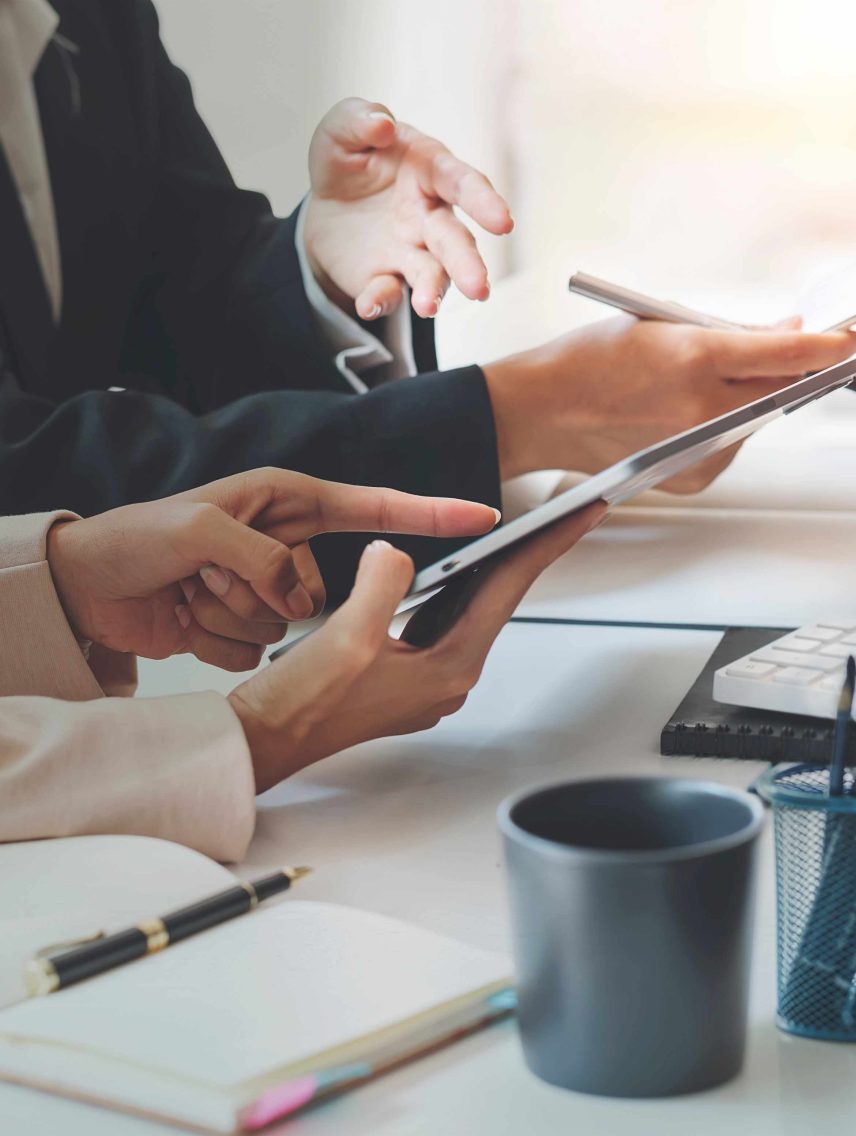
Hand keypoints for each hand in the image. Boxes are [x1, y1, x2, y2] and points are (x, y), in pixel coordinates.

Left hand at [45, 469, 497, 670]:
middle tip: (209, 579)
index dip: (428, 514)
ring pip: (293, 622)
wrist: (80, 588)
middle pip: (326, 584)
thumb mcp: (201, 531)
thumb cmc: (131, 540)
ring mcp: (264, 590)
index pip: (373, 508)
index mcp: (283, 502)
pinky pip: (262, 647)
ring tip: (188, 596)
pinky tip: (185, 620)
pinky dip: (219, 642)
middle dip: (268, 593)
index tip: (479, 516)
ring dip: (233, 617)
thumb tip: (298, 597)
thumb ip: (265, 560)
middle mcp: (280, 544)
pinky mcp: (245, 626)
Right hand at [225, 504, 603, 789]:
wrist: (262, 742)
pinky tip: (445, 570)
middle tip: (560, 513)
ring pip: (466, 609)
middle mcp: (448, 676)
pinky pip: (435, 621)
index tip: (581, 513)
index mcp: (451, 667)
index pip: (509, 589)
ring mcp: (426, 679)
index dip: (545, 544)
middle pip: (497, 597)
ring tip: (516, 530)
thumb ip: (383, 582)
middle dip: (526, 553)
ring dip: (486, 570)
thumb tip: (398, 552)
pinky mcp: (402, 675)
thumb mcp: (347, 636)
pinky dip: (446, 590)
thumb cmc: (301, 706)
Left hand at [302, 98, 514, 320]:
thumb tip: (382, 124)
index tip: (502, 222)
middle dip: (468, 263)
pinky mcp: (388, 276)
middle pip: (456, 240)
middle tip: (478, 287)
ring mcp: (414, 250)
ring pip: (434, 272)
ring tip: (429, 307)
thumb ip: (358, 120)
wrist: (326, 205)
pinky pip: (389, 290)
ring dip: (435, 290)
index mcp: (431, 171)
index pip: (463, 183)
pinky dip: (381, 299)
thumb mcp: (342, 131)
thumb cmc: (350, 160)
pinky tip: (370, 304)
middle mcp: (432, 215)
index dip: (485, 201)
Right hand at [481, 316, 855, 487]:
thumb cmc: (591, 359)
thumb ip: (732, 330)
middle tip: (811, 352)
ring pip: (760, 417)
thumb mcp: (662, 323)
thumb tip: (789, 332)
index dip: (832, 345)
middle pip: (784, 390)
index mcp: (695, 358)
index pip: (789, 355)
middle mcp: (703, 409)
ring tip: (709, 378)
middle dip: (800, 370)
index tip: (855, 336)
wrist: (541, 411)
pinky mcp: (695, 475)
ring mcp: (700, 449)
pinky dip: (728, 423)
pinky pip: (734, 444)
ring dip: (756, 395)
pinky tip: (691, 410)